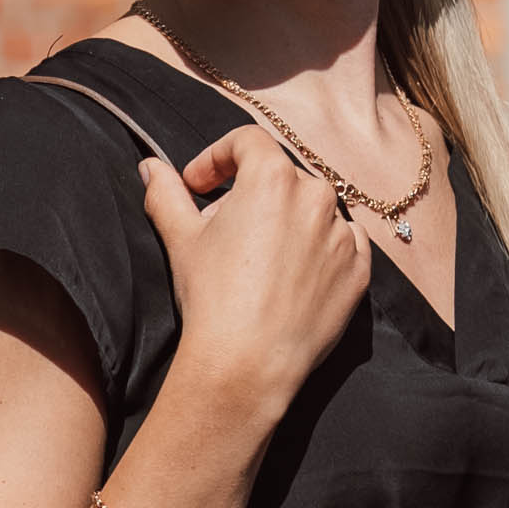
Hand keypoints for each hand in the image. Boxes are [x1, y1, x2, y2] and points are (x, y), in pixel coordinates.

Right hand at [140, 124, 370, 421]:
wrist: (247, 365)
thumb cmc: (212, 298)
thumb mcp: (181, 240)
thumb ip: (166, 194)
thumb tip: (150, 168)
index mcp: (273, 176)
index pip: (246, 142)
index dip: (216, 158)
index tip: (197, 186)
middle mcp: (316, 196)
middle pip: (281, 177)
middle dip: (250, 196)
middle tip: (224, 231)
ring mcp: (342, 234)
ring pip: (313, 211)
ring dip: (287, 222)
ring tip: (260, 260)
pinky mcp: (358, 271)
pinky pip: (343, 244)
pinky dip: (321, 249)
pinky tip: (293, 276)